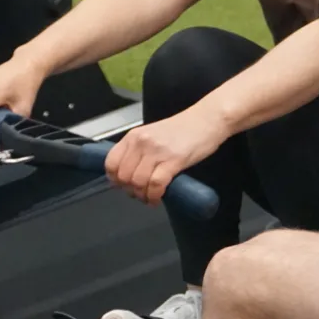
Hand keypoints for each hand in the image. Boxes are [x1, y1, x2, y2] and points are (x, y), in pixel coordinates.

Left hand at [104, 107, 229, 205]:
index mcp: (134, 136)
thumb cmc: (182, 129)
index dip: (115, 180)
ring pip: (138, 182)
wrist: (207, 120)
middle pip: (124, 176)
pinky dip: (154, 196)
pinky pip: (156, 184)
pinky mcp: (174, 160)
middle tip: (140, 194)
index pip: (111, 163)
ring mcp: (157, 151)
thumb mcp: (153, 135)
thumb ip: (139, 150)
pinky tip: (157, 198)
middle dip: (129, 190)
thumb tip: (128, 175)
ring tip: (150, 197)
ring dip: (142, 195)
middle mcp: (142, 142)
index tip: (123, 186)